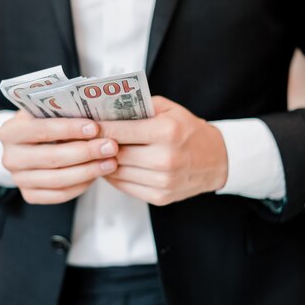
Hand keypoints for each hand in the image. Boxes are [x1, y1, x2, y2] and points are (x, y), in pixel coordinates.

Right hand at [0, 111, 117, 203]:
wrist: (28, 145)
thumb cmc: (43, 123)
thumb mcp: (46, 111)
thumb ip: (63, 113)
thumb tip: (97, 117)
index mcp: (9, 132)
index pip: (41, 130)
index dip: (69, 129)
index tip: (95, 127)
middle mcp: (10, 158)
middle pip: (52, 158)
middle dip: (85, 152)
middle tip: (111, 146)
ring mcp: (18, 179)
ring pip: (58, 179)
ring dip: (88, 171)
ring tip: (110, 162)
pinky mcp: (29, 195)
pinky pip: (60, 194)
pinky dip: (81, 186)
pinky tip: (96, 175)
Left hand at [99, 96, 227, 205]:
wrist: (217, 160)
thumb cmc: (189, 131)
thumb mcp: (169, 109)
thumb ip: (139, 107)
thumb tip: (106, 111)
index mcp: (167, 132)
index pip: (120, 131)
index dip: (99, 128)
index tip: (86, 126)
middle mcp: (165, 159)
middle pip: (116, 154)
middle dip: (98, 147)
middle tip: (87, 140)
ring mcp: (163, 181)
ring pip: (117, 173)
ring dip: (103, 163)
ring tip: (97, 153)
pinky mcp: (160, 196)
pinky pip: (125, 187)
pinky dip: (115, 177)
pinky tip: (112, 166)